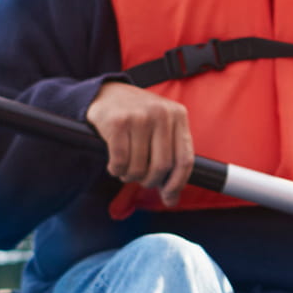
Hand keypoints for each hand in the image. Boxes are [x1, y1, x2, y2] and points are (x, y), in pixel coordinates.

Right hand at [85, 81, 194, 204]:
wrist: (106, 93)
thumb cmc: (137, 117)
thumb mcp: (160, 128)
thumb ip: (170, 157)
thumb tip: (171, 199)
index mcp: (178, 115)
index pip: (185, 159)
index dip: (178, 183)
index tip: (170, 197)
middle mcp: (162, 114)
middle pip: (162, 166)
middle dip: (150, 181)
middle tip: (141, 180)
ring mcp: (140, 116)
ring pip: (139, 167)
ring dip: (130, 176)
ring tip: (126, 169)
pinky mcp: (118, 122)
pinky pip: (120, 161)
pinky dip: (116, 170)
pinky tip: (115, 164)